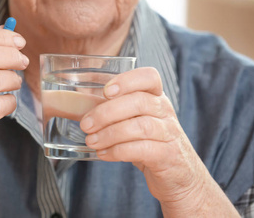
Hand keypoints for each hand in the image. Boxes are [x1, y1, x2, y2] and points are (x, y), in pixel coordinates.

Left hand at [80, 68, 208, 209]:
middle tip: (86, 124)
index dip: (127, 81)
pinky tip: (103, 154)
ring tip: (91, 141)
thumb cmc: (149, 142)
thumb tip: (73, 105)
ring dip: (110, 133)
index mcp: (156, 97)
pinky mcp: (167, 156)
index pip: (149, 77)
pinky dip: (118, 151)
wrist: (180, 175)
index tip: (105, 91)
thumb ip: (110, 111)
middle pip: (139, 102)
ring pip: (140, 127)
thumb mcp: (134, 121)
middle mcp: (165, 111)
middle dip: (107, 112)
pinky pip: (142, 150)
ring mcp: (169, 133)